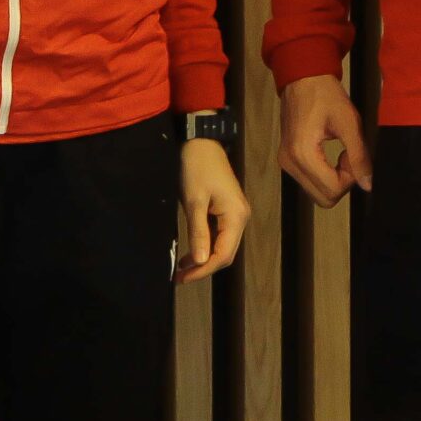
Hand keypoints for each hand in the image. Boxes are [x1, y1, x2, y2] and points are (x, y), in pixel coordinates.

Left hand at [178, 138, 249, 281]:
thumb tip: (201, 261)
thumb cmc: (197, 167)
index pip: (223, 255)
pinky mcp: (227, 210)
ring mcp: (235, 214)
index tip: (183, 278)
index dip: (204, 270)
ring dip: (204, 258)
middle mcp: (240, 217)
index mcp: (236, 216)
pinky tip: (191, 251)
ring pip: (222, 246)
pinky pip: (219, 235)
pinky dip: (205, 245)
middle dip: (204, 267)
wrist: (201, 142)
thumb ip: (198, 232)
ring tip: (182, 268)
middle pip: (225, 253)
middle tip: (180, 277)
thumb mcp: (194, 201)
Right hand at [278, 75, 371, 207]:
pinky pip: (309, 182)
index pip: (332, 190)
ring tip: (340, 153)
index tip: (352, 155)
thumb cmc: (326, 95)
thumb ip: (359, 157)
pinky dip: (324, 176)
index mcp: (302, 153)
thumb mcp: (349, 123)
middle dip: (342, 183)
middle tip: (348, 157)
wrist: (303, 78)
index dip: (350, 178)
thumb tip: (368, 185)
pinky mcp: (287, 160)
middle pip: (323, 198)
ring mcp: (286, 163)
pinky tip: (330, 155)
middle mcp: (289, 163)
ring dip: (333, 180)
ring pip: (316, 193)